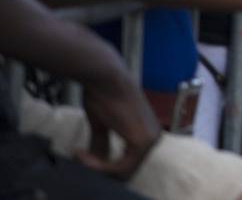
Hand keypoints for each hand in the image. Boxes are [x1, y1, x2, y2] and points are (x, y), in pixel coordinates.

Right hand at [77, 63, 161, 179]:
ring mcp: (151, 140)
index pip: (127, 163)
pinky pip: (121, 168)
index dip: (101, 166)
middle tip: (79, 157)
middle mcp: (154, 138)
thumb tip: (98, 161)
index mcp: (148, 132)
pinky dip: (100, 166)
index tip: (79, 155)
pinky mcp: (142, 141)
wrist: (106, 77)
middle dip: (100, 168)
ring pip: (123, 171)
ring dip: (97, 168)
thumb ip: (103, 144)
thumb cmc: (103, 94)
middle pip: (126, 169)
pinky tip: (83, 155)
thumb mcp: (103, 124)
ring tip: (80, 154)